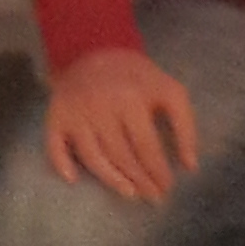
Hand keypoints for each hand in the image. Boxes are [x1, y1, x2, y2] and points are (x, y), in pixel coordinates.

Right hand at [43, 47, 200, 203]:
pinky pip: (54, 145)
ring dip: (111, 180)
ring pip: (92, 157)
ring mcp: (76, 112)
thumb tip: (190, 166)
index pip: (146, 147)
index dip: (159, 172)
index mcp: (131, 98)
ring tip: (129, 193)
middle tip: (152, 197)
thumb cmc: (136, 76)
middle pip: (121, 155)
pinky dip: (61, 164)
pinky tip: (72, 180)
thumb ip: (185, 125)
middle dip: (140, 181)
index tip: (168, 187)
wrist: (93, 48)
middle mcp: (100, 106)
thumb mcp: (169, 90)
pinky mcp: (56, 115)